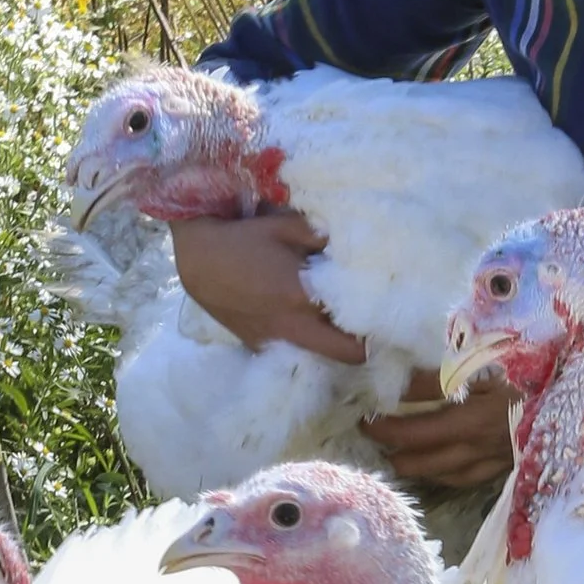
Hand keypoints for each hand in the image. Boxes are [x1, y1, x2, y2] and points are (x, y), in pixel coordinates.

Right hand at [168, 208, 368, 362]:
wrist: (197, 259)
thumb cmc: (243, 237)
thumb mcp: (287, 227)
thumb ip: (323, 236)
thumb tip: (357, 243)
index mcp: (305, 296)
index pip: (357, 328)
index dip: (377, 324)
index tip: (386, 311)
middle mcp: (294, 326)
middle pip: (348, 355)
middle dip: (362, 344)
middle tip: (368, 322)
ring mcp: (276, 340)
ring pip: (321, 356)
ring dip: (334, 342)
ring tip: (339, 320)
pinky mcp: (259, 344)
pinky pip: (294, 350)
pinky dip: (306, 340)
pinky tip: (305, 319)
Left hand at [362, 367, 516, 488]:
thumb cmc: (545, 370)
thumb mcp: (500, 357)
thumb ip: (459, 364)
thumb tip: (415, 368)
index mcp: (480, 395)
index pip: (425, 393)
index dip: (397, 392)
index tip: (373, 389)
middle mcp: (481, 431)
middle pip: (423, 439)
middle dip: (390, 435)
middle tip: (367, 427)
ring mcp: (494, 453)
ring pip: (440, 467)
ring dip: (410, 461)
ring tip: (391, 456)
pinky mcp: (506, 465)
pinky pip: (465, 478)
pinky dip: (442, 475)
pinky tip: (433, 472)